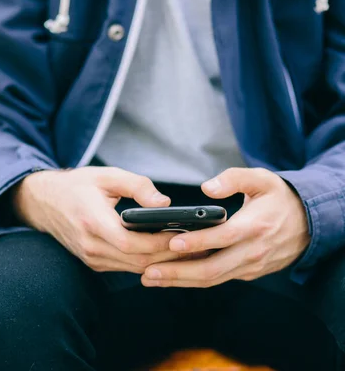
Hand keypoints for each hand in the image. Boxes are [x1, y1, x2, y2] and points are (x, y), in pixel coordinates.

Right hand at [13, 167, 181, 273]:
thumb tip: (165, 204)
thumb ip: (137, 186)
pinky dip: (147, 262)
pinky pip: (126, 267)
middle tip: (197, 245)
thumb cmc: (77, 185)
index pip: (132, 243)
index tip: (185, 234)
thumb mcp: (107, 175)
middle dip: (169, 255)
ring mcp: (91, 258)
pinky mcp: (94, 262)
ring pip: (134, 268)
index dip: (161, 243)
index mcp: (93, 221)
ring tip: (188, 249)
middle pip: (138, 261)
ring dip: (161, 262)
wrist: (44, 202)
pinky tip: (164, 252)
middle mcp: (91, 246)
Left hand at [141, 167, 310, 287]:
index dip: (196, 241)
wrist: (309, 223)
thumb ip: (234, 178)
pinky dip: (193, 280)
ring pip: (212, 279)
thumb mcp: (262, 179)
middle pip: (212, 268)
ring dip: (180, 281)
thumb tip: (207, 187)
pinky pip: (217, 279)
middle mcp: (252, 251)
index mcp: (254, 227)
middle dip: (177, 272)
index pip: (222, 238)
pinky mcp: (247, 273)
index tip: (171, 242)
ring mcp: (249, 266)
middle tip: (148, 272)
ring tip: (151, 278)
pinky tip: (171, 278)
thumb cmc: (279, 198)